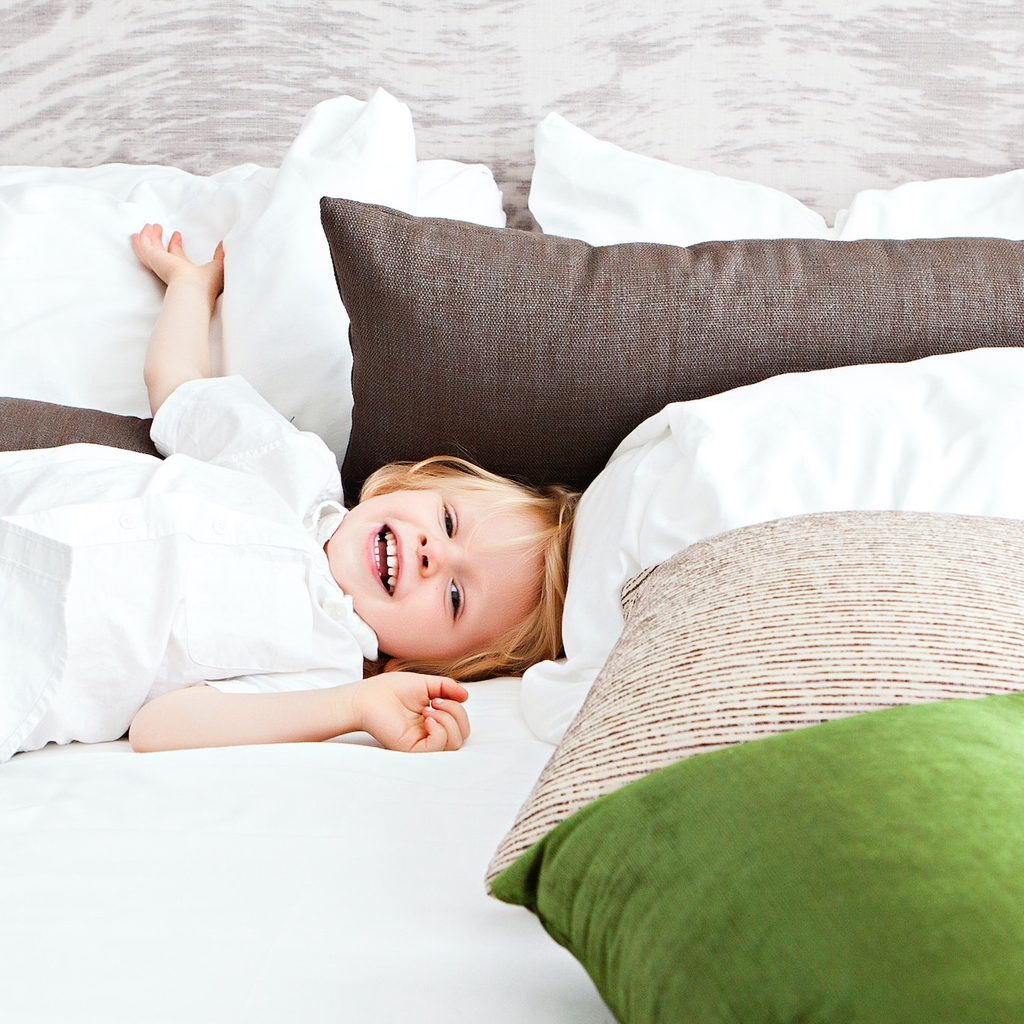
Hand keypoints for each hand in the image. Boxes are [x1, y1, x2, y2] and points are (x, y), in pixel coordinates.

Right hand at [131, 222, 223, 300]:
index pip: (177, 256)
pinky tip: (145, 229)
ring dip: (149, 238)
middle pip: (161, 252)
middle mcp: (170, 269)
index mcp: (184, 271)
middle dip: (158, 241)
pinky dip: (144, 238)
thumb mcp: (218, 266)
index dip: (176, 245)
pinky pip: (145, 246)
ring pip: (150, 249)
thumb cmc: (208, 284)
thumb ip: (220, 255)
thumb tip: (224, 244)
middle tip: (157, 229)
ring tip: (149, 227)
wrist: (194, 290)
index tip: (177, 235)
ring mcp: (160, 265)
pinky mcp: (154, 259)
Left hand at [352, 673, 469, 752]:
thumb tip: (466, 696)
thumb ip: (446, 687)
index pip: (461, 725)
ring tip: (429, 709)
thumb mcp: (425, 683)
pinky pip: (439, 746)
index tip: (437, 696)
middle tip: (435, 702)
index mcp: (434, 721)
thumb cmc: (391, 690)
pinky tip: (427, 718)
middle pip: (462, 735)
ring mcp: (422, 743)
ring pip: (455, 743)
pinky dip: (440, 730)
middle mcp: (430, 734)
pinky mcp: (412, 749)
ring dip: (448, 720)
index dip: (457, 709)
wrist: (367, 696)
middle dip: (457, 714)